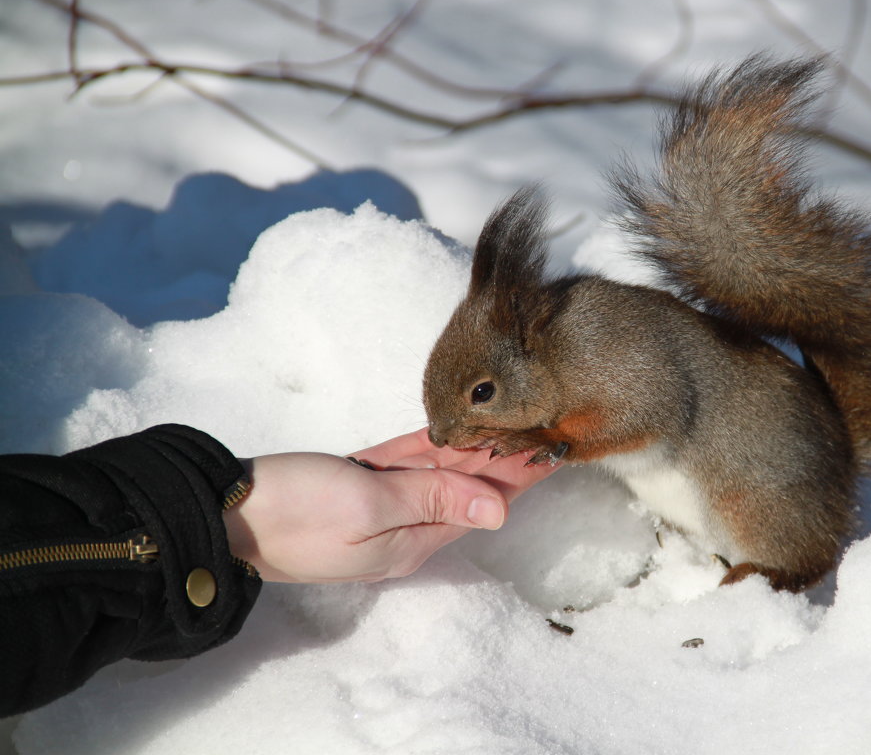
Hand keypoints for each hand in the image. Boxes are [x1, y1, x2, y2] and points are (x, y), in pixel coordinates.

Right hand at [223, 429, 558, 582]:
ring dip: (474, 451)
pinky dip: (433, 446)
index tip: (552, 451)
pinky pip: (404, 462)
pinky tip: (458, 431)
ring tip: (514, 426)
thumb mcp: (369, 505)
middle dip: (504, 462)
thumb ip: (434, 500)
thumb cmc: (294, 512)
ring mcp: (376, 505)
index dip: (516, 477)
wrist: (222, 511)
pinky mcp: (353, 482)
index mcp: (410, 541)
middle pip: (464, 489)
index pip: (479, 506)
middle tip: (544, 429)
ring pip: (438, 472)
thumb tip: (499, 509)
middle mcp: (400, 528)